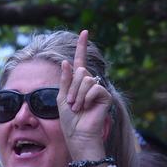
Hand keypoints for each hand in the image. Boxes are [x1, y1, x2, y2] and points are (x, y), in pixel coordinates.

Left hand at [57, 30, 112, 157]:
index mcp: (78, 82)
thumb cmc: (69, 120)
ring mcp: (98, 89)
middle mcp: (89, 83)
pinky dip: (86, 98)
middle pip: (80, 71)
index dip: (82, 46)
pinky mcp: (105, 96)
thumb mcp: (61, 97)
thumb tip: (67, 61)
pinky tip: (86, 108)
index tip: (84, 31)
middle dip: (71, 87)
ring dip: (77, 95)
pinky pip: (94, 87)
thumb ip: (65, 80)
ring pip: (85, 79)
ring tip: (77, 108)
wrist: (78, 134)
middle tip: (71, 104)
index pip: (80, 61)